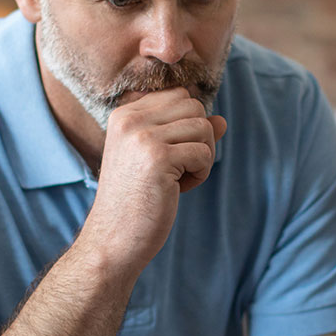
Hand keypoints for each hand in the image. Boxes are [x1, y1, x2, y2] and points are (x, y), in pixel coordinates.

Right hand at [85, 87, 226, 270]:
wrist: (113, 239)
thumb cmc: (137, 200)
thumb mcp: (160, 159)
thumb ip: (187, 134)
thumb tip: (222, 120)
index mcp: (125, 114)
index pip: (179, 96)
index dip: (187, 126)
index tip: (170, 155)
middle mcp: (130, 119)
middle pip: (195, 107)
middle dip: (199, 138)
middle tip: (180, 169)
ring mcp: (142, 137)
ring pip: (204, 127)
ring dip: (202, 157)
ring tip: (179, 179)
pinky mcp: (158, 158)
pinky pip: (204, 153)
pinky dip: (201, 173)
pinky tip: (179, 190)